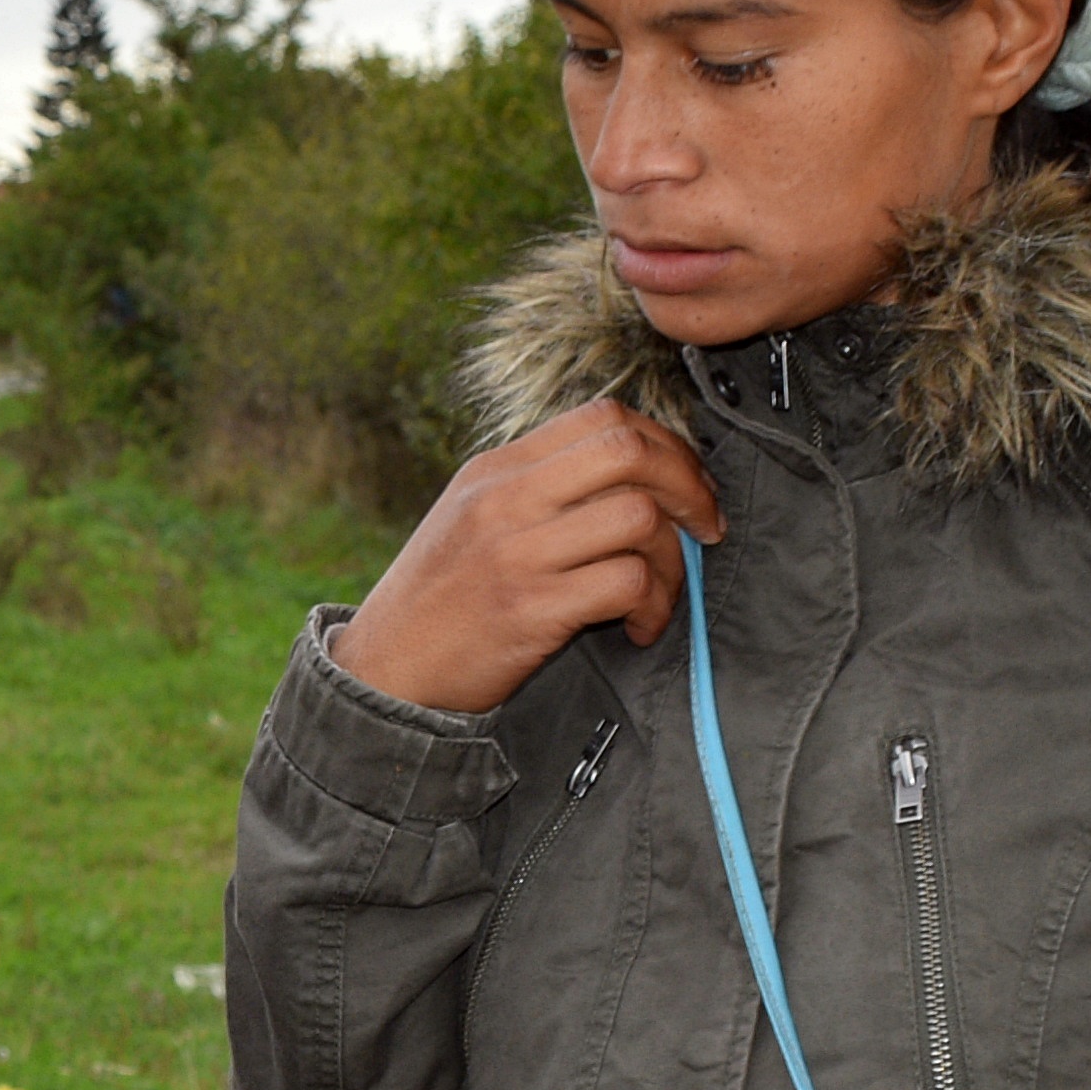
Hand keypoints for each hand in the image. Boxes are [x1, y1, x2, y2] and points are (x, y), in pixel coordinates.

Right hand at [326, 404, 721, 718]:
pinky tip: (639, 626)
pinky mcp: (530, 609)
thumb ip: (538, 490)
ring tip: (660, 591)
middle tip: (704, 526)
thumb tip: (633, 478)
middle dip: (688, 485)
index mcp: (496, 470)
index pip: (601, 418)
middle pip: (627, 451)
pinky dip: (653, 606)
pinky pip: (626, 584)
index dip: (664, 444)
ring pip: (637, 516)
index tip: (684, 484)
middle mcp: (506, 500)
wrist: (386, 671)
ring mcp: (516, 552)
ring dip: (673, 558)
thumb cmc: (440, 600)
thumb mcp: (472, 518)